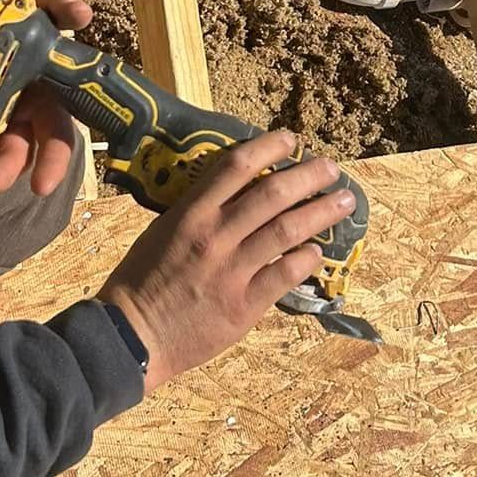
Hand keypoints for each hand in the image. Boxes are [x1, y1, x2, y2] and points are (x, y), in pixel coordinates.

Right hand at [99, 130, 353, 392]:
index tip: (292, 140)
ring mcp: (231, 270)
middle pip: (273, 193)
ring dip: (322, 212)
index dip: (269, 147)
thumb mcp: (163, 231)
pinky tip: (318, 251)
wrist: (132, 337)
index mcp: (191, 213)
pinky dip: (307, 258)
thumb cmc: (142, 281)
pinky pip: (284, 274)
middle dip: (309, 176)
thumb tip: (238, 192)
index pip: (236, 166)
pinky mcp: (244, 305)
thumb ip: (199, 211)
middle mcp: (215, 235)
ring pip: (287, 230)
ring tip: (344, 201)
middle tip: (332, 168)